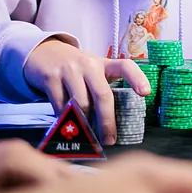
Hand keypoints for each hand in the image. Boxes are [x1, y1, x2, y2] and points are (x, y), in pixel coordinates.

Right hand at [23, 40, 150, 145]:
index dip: (137, 78)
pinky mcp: (51, 78)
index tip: (146, 93)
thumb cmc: (76, 69)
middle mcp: (89, 65)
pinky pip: (60, 106)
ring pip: (81, 104)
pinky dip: (66, 120)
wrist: (45, 53)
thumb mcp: (93, 71)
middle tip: (110, 139)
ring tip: (89, 137)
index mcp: (105, 63)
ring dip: (85, 124)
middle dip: (107, 121)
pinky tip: (70, 127)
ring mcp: (69, 71)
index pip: (125, 66)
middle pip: (102, 95)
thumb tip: (110, 123)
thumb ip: (102, 89)